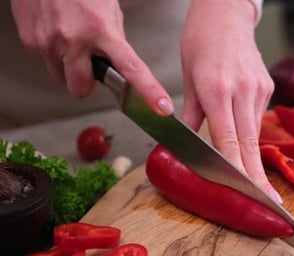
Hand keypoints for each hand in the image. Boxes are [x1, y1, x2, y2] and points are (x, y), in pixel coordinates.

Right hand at [10, 0, 173, 115]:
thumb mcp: (108, 8)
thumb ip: (114, 37)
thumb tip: (117, 60)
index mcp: (102, 30)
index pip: (131, 68)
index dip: (148, 91)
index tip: (161, 107)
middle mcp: (74, 40)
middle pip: (81, 88)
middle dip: (86, 83)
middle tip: (89, 64)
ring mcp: (49, 42)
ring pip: (61, 78)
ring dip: (68, 68)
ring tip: (70, 42)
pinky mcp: (31, 41)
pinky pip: (45, 61)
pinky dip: (53, 53)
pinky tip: (56, 33)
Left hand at [180, 0, 280, 202]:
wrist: (226, 15)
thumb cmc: (201, 41)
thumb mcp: (188, 76)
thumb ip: (190, 113)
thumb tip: (185, 141)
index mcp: (217, 89)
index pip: (229, 139)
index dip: (238, 168)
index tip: (246, 189)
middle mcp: (242, 90)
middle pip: (250, 141)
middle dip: (257, 174)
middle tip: (268, 199)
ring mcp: (258, 88)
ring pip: (255, 130)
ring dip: (251, 154)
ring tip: (253, 176)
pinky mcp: (267, 86)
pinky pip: (258, 115)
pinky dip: (250, 129)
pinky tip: (243, 130)